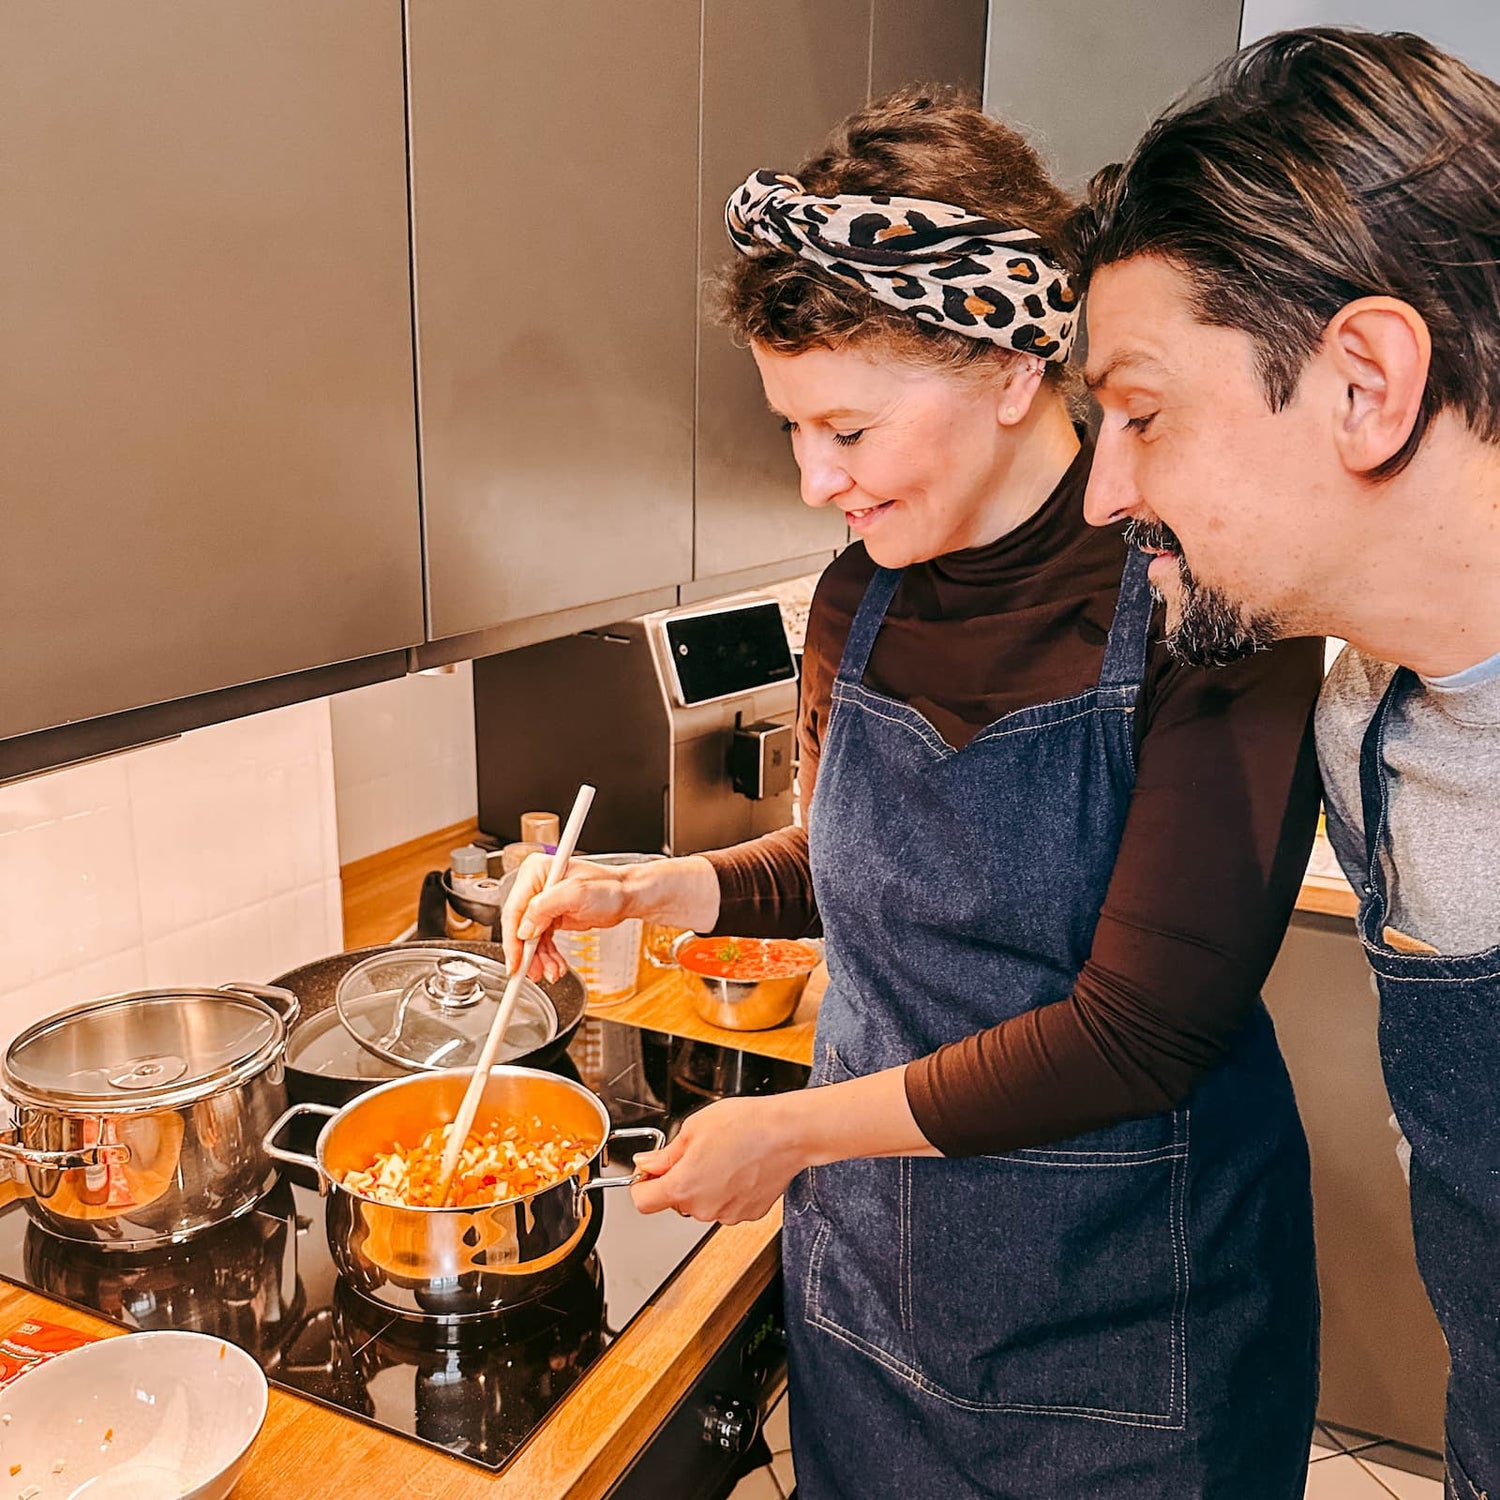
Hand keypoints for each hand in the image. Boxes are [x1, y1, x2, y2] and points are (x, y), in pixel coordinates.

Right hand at [501, 854, 629, 982]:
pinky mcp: (551, 916)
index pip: (514, 909)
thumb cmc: (609, 887)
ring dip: (539, 958)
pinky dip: (547, 955)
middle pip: (519, 926)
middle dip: (528, 953)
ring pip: (530, 938)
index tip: (515, 963)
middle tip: (533, 973)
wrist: (627, 896)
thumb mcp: (576, 894)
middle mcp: (535, 886)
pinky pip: (541, 940)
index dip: (512, 940)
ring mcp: (543, 902)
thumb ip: (544, 908)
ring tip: (552, 971)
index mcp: (535, 872)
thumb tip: (523, 929)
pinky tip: (554, 965)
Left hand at [631, 1095, 806, 1224]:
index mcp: (683, 1187)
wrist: (788, 1132)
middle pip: (675, 1200)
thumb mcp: (693, 1128)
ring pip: (702, 1202)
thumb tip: (646, 1163)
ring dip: (704, 1185)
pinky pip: (726, 1205)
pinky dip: (727, 1190)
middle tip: (695, 1152)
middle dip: (678, 1178)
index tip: (648, 1173)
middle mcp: (704, 1208)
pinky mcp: (749, 1213)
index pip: (643, 1201)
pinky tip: (739, 1168)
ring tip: (723, 1156)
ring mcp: (728, 1214)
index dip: (641, 1184)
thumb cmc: (746, 1125)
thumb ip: (665, 1154)